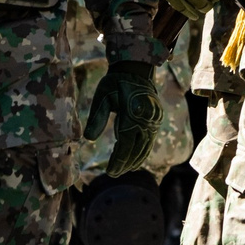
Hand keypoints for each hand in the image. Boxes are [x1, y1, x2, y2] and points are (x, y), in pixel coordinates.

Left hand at [84, 62, 162, 176]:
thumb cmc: (116, 83)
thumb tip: (88, 138)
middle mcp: (147, 120)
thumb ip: (97, 117)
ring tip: (123, 170)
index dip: (119, 160)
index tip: (110, 172)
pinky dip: (142, 152)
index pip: (126, 144)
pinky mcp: (155, 121)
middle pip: (137, 148)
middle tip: (114, 174)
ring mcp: (153, 121)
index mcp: (133, 115)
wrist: (136, 70)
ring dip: (135, 160)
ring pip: (145, 146)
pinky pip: (149, 141)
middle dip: (125, 163)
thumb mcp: (102, 96)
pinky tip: (134, 160)